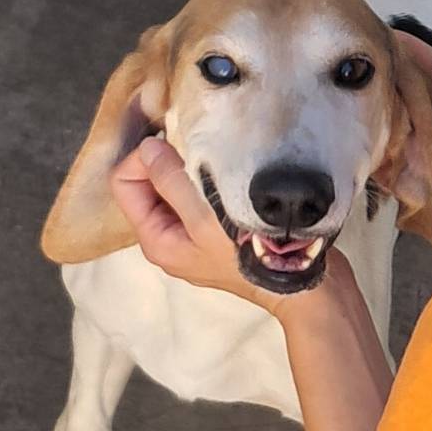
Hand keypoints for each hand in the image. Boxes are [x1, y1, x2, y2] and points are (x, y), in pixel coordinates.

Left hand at [110, 137, 358, 317]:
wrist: (306, 286)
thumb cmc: (252, 255)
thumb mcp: (205, 217)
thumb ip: (171, 181)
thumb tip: (147, 148)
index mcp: (157, 240)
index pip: (124, 182)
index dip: (144, 157)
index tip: (177, 144)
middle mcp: (170, 239)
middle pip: (148, 184)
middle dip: (166, 160)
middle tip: (199, 146)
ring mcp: (195, 236)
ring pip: (176, 187)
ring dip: (190, 167)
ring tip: (217, 158)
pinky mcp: (219, 231)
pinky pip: (200, 194)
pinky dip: (209, 178)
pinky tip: (232, 172)